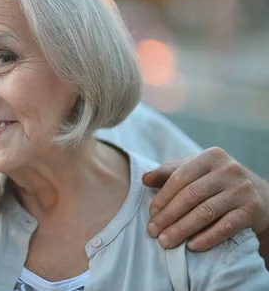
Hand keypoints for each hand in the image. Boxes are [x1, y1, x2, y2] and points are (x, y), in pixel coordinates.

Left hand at [142, 147, 268, 250]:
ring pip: (206, 212)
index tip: (150, 214)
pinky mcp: (252, 209)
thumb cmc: (217, 182)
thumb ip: (169, 173)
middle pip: (191, 196)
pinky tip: (191, 246)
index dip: (163, 197)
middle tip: (153, 232)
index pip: (180, 178)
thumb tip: (144, 179)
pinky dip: (206, 238)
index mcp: (211, 156)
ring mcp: (242, 189)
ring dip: (182, 229)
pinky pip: (225, 227)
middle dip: (168, 216)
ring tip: (166, 241)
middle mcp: (229, 169)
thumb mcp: (195, 171)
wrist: (259, 195)